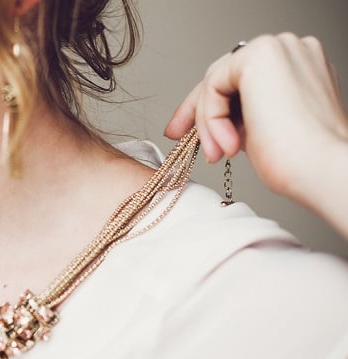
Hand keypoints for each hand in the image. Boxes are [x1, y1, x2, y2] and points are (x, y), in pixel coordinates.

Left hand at [164, 33, 347, 199]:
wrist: (320, 170)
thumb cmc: (300, 160)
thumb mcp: (262, 129)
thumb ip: (239, 114)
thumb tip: (211, 120)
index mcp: (296, 64)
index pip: (239, 78)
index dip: (209, 105)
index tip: (184, 130)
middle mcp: (290, 49)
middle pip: (224, 75)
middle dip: (198, 109)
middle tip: (177, 135)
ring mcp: (277, 48)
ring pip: (216, 82)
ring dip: (208, 123)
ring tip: (218, 154)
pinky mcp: (259, 56)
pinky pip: (213, 86)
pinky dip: (211, 118)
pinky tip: (225, 144)